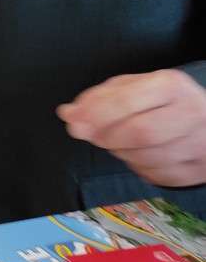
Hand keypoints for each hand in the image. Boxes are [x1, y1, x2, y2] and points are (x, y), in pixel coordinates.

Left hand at [58, 69, 205, 186]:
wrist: (205, 121)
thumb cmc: (162, 101)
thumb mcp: (132, 87)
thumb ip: (99, 98)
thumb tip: (69, 114)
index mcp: (171, 85)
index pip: (127, 101)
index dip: (96, 114)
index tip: (74, 122)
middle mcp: (191, 113)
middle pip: (139, 133)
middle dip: (106, 137)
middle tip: (92, 135)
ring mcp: (198, 144)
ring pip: (146, 157)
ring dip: (120, 152)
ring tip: (118, 140)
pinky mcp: (197, 170)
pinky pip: (156, 175)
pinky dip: (137, 167)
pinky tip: (137, 153)